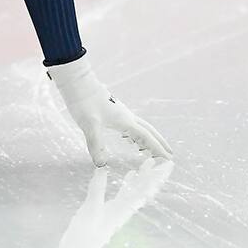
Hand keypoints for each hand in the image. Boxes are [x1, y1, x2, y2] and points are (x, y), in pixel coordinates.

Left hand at [47, 55, 172, 165]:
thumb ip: (96, 145)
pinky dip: (133, 134)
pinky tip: (128, 139)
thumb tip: (101, 165)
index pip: (146, 137)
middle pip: (148, 131)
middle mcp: (126, 116)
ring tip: (149, 151)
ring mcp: (120, 112)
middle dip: (159, 143)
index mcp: (125, 121)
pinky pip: (129, 125)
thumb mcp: (89, 126)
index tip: (168, 159)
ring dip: (147, 139)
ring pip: (139, 127)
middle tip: (169, 154)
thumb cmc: (84, 103)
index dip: (158, 149)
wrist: (77, 83)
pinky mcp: (112, 110)